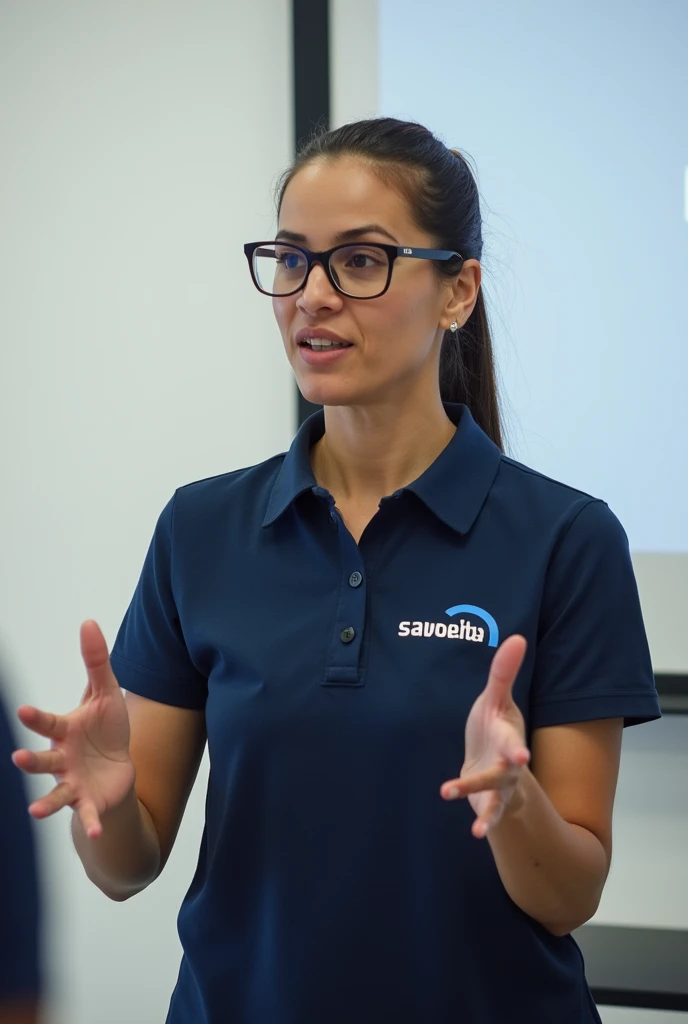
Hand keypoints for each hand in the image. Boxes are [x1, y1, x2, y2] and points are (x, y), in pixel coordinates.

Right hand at [11, 620, 134, 838]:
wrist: (118, 767)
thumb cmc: (105, 728)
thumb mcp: (105, 692)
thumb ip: (95, 661)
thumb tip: (88, 621)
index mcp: (65, 730)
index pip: (48, 722)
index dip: (35, 718)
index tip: (23, 710)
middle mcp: (62, 759)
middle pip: (43, 760)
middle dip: (31, 760)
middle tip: (18, 758)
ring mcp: (72, 783)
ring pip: (55, 793)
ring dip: (46, 802)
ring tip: (35, 811)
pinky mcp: (88, 802)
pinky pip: (86, 815)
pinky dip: (88, 824)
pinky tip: (92, 833)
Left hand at [440, 634, 529, 837]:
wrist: (493, 759)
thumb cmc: (493, 727)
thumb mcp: (495, 699)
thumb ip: (503, 672)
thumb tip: (517, 636)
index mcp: (508, 738)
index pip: (513, 742)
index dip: (517, 749)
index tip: (522, 756)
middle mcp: (508, 765)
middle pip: (509, 771)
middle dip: (510, 773)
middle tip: (517, 771)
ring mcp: (500, 786)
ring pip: (495, 795)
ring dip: (486, 806)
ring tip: (467, 815)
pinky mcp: (488, 801)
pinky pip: (488, 813)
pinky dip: (484, 822)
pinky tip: (476, 833)